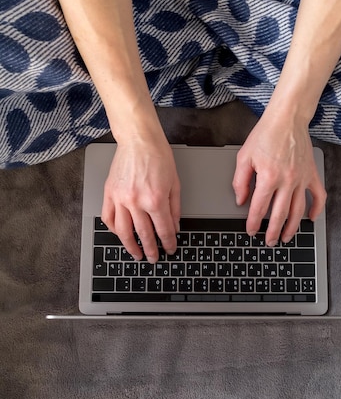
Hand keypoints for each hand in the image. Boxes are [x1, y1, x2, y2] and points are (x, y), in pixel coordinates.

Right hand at [101, 131, 180, 262]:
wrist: (139, 140)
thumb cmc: (158, 156)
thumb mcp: (175, 183)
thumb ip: (174, 208)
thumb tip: (175, 226)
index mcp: (155, 199)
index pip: (163, 230)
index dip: (168, 243)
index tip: (170, 249)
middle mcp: (137, 202)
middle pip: (144, 234)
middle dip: (151, 250)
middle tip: (153, 258)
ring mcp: (120, 198)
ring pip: (123, 231)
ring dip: (130, 246)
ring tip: (136, 254)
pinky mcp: (109, 193)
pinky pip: (108, 218)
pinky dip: (113, 229)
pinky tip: (120, 234)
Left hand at [232, 110, 325, 246]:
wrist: (287, 119)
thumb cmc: (265, 135)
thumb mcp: (244, 156)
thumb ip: (240, 181)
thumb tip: (241, 200)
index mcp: (268, 177)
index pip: (259, 208)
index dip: (254, 222)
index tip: (251, 230)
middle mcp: (287, 180)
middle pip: (280, 214)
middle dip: (273, 231)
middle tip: (269, 242)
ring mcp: (301, 178)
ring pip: (298, 210)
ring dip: (292, 227)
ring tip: (286, 237)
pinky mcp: (312, 173)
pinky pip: (318, 196)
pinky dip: (316, 209)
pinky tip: (311, 218)